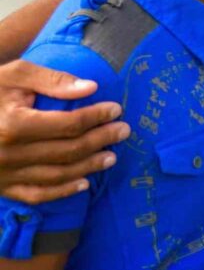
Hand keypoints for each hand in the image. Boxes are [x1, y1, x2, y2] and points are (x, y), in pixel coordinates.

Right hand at [0, 60, 130, 203]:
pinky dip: (62, 192)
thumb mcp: (15, 74)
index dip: (96, 117)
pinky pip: (35, 195)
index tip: (116, 110)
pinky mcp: (1, 187)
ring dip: (88, 167)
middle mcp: (9, 154)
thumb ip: (52, 80)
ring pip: (56, 175)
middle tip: (124, 131)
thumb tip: (90, 87)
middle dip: (100, 140)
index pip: (68, 124)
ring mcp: (3, 174)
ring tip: (111, 156)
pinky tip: (83, 184)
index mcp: (14, 124)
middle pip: (67, 150)